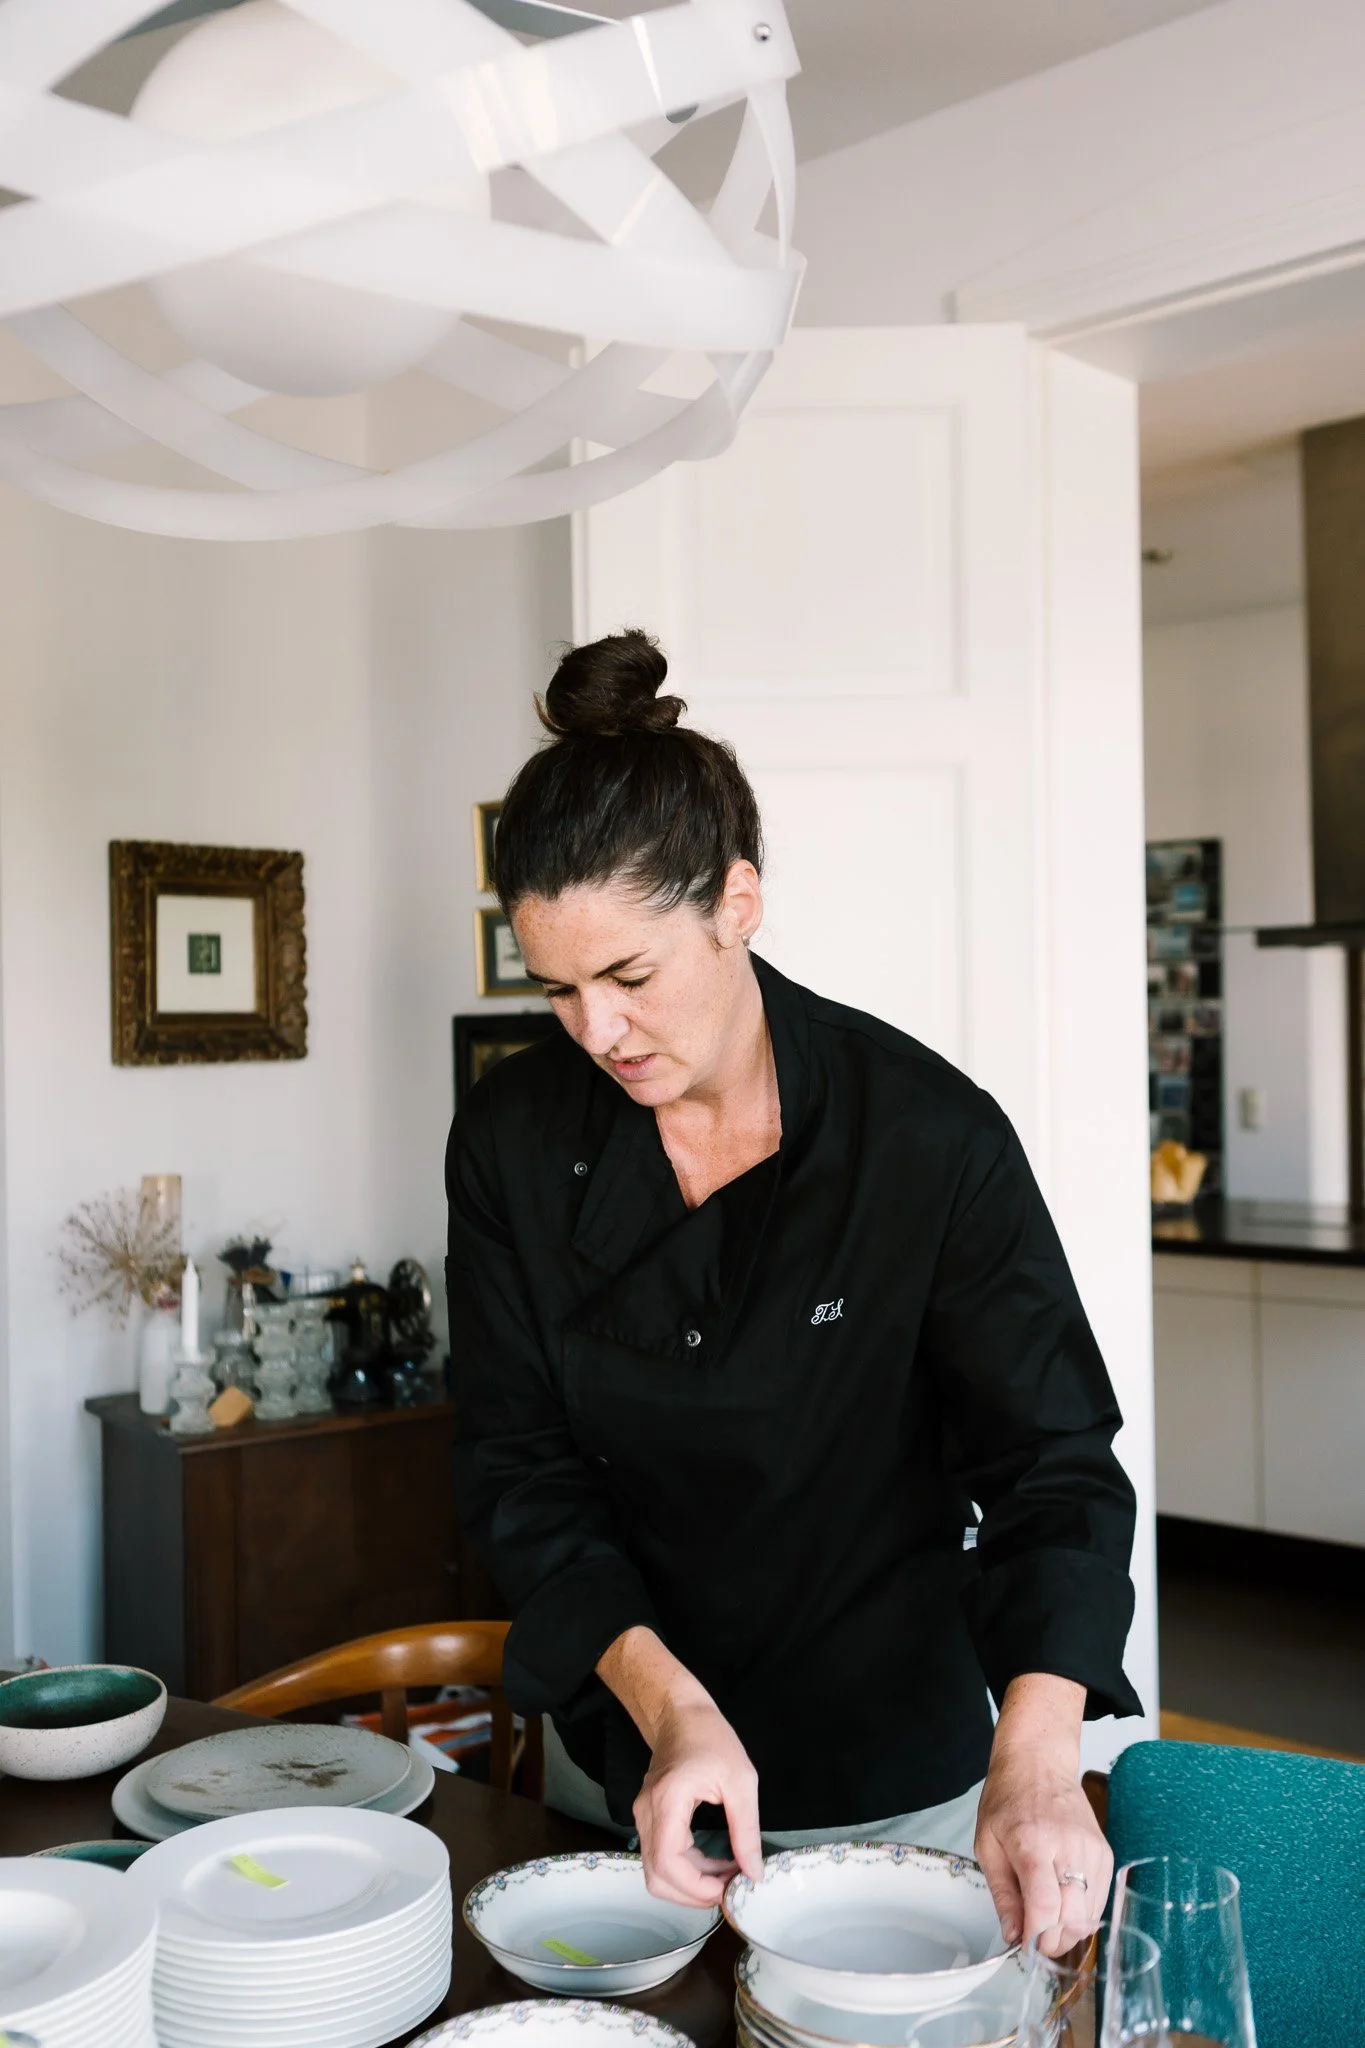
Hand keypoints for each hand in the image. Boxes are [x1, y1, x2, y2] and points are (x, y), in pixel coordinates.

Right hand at [633, 1690, 762, 1906]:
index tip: (727, 1888)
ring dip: (689, 1884)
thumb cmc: (712, 1739)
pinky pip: (660, 1857)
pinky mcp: (649, 1819)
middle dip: (693, 1894)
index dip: (696, 1887)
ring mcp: (643, 1816)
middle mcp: (647, 1813)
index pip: (668, 1862)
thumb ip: (746, 1831)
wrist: (681, 1714)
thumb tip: (753, 1874)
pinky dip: (685, 1870)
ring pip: (656, 1871)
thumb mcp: (741, 1781)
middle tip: (728, 1889)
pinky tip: (713, 1865)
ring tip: (725, 1877)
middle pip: (656, 1876)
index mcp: (668, 1801)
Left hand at [973, 1675, 1110, 1957]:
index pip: (1044, 1905)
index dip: (1036, 1936)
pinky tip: (1064, 1906)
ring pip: (1089, 1914)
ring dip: (1069, 1931)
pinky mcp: (1105, 1853)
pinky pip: (1100, 1900)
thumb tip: (1013, 1934)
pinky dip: (1083, 1914)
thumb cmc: (1008, 1799)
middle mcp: (1067, 1846)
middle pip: (1071, 1916)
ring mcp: (1091, 1850)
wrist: (1039, 1764)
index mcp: (1032, 1842)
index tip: (1025, 1945)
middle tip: (1035, 1940)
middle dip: (1053, 1940)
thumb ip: (1002, 1893)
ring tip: (1048, 1923)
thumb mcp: (987, 1844)